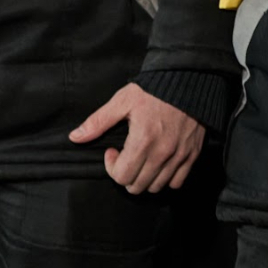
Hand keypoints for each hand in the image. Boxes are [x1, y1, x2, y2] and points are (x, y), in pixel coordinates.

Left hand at [69, 82, 204, 193]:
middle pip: (137, 186)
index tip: (112, 151)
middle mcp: (162, 153)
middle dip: (125, 175)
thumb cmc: (153, 90)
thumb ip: (98, 121)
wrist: (187, 80)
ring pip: (156, 187)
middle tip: (125, 156)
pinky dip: (165, 179)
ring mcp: (179, 156)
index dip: (111, 167)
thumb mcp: (122, 100)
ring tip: (141, 160)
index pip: (122, 176)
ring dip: (144, 178)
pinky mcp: (191, 155)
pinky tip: (159, 164)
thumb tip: (75, 137)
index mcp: (143, 140)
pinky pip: (177, 182)